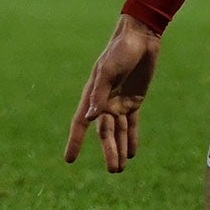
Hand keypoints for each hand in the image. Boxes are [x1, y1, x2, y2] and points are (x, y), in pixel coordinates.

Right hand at [66, 13, 161, 171]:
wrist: (140, 38)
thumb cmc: (120, 51)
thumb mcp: (109, 71)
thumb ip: (100, 94)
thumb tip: (90, 118)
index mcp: (92, 94)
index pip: (81, 123)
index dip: (75, 141)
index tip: (70, 160)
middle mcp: (103, 101)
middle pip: (104, 132)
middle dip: (108, 151)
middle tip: (113, 171)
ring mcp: (119, 102)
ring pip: (118, 132)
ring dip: (120, 149)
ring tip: (120, 168)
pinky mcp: (134, 101)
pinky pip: (131, 125)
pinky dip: (131, 139)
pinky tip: (132, 154)